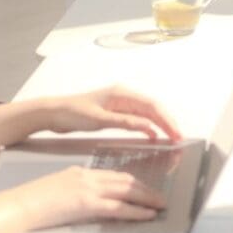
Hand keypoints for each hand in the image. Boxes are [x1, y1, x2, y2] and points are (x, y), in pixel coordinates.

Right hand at [37, 166, 166, 222]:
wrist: (23, 203)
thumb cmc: (33, 200)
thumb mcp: (58, 189)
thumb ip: (75, 191)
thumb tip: (86, 201)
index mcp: (81, 173)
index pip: (114, 175)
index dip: (132, 182)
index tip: (144, 187)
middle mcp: (89, 177)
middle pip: (125, 180)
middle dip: (145, 189)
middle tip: (160, 196)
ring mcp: (89, 189)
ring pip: (126, 191)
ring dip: (147, 198)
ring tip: (160, 204)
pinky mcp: (88, 204)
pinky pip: (118, 207)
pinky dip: (136, 211)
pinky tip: (147, 214)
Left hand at [41, 86, 181, 140]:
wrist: (54, 113)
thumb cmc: (73, 113)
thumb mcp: (100, 120)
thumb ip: (125, 122)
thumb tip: (148, 126)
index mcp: (122, 94)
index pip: (151, 106)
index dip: (166, 119)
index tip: (176, 133)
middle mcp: (123, 96)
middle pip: (152, 108)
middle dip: (167, 122)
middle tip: (179, 138)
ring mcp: (119, 104)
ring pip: (146, 113)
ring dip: (159, 124)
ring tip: (170, 137)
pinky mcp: (113, 112)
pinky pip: (136, 118)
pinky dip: (147, 126)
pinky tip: (151, 135)